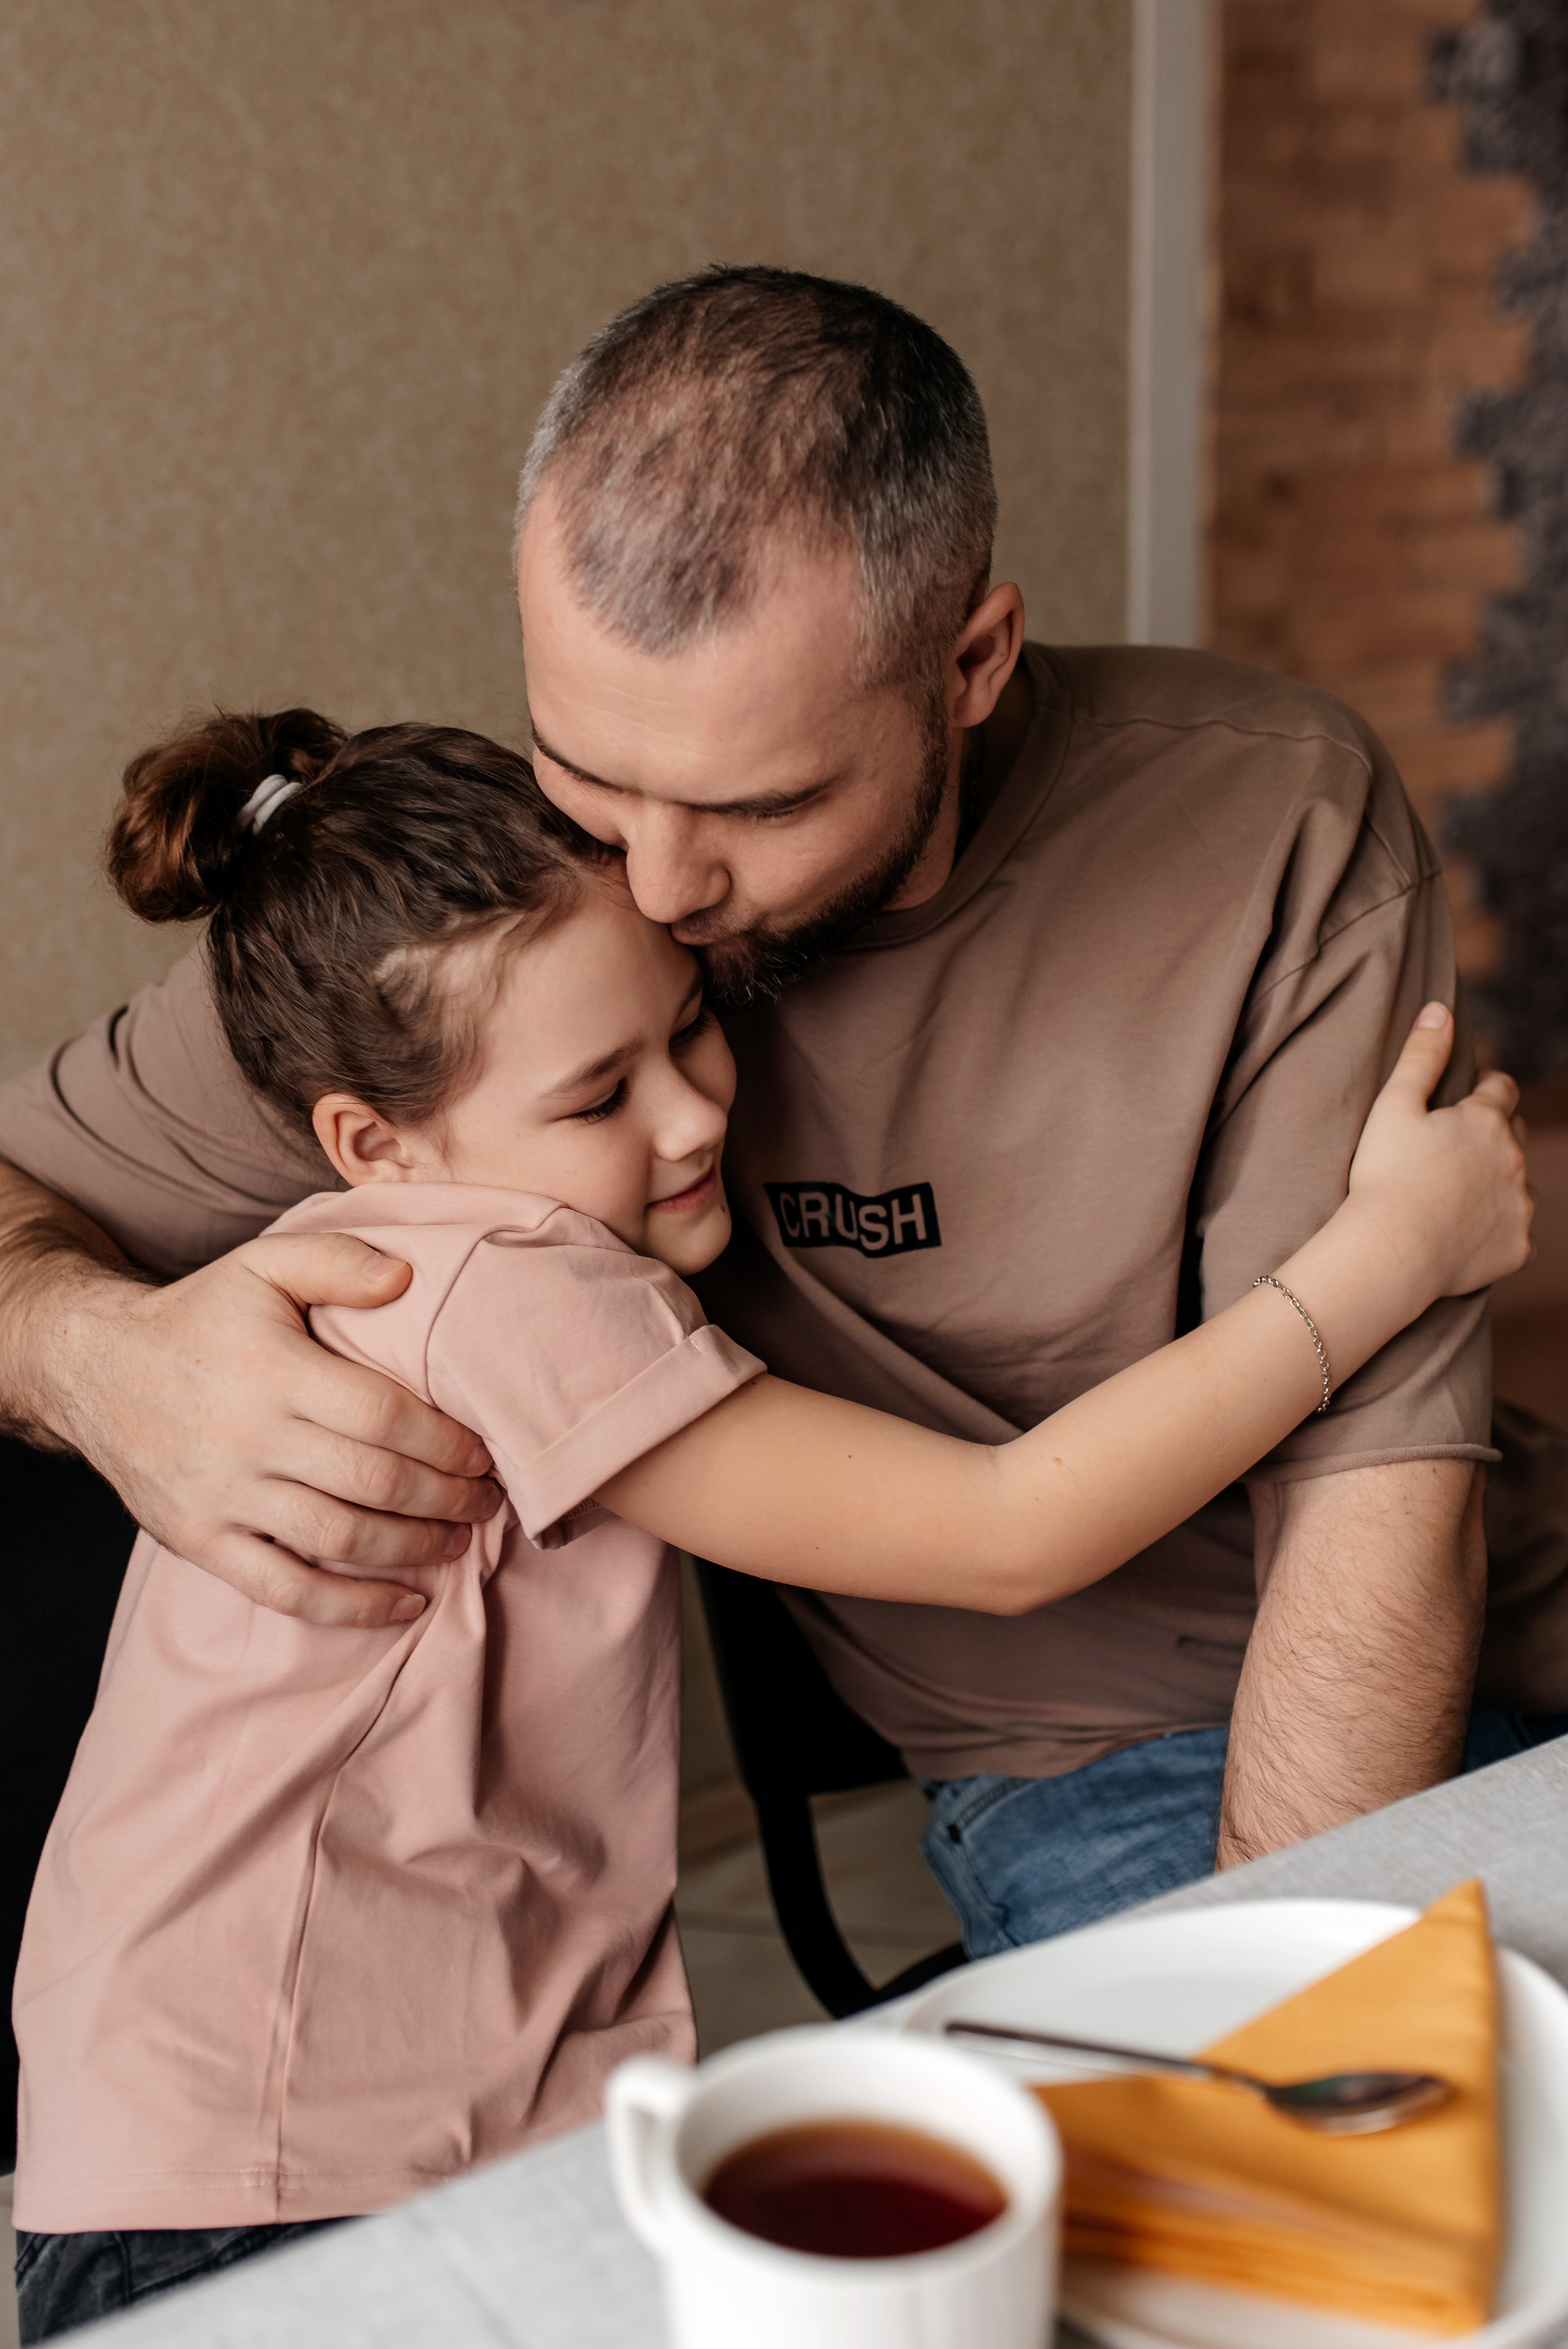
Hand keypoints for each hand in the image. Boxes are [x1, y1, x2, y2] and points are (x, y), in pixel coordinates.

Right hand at [52, 1233, 500, 1626]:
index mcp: (274, 1370)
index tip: (484, 1452)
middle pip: (372, 1481)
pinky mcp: (199, 1540)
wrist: (91, 1368)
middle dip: (446, 1497)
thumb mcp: (262, 1265)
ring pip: (338, 1539)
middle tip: (489, 1500)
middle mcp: (248, 1438)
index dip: (445, 1441)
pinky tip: (406, 1603)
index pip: (383, 1416)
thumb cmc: (199, 1317)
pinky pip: (284, 1590)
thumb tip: (406, 1278)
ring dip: (414, 1548)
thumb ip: (336, 1261)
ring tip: (460, 1541)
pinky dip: (351, 1607)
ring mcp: (221, 1496)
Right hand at [1346, 1003, 1532, 1301]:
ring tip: (1457, 1196)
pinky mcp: (1518, 1247)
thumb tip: (1439, 1010)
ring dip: (1498, 1183)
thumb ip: (1422, 1056)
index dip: (1487, 1087)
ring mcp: (1520, 1205)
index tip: (1470, 1093)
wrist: (1391, 1252)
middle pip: (1514, 1134)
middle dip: (1494, 1133)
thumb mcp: (1393, 1106)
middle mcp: (1514, 1158)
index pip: (1502, 1088)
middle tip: (1455, 1148)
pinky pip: (1518, 1234)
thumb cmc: (1384, 1177)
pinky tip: (1468, 1235)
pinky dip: (1499, 1231)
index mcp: (1485, 1120)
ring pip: (1518, 1184)